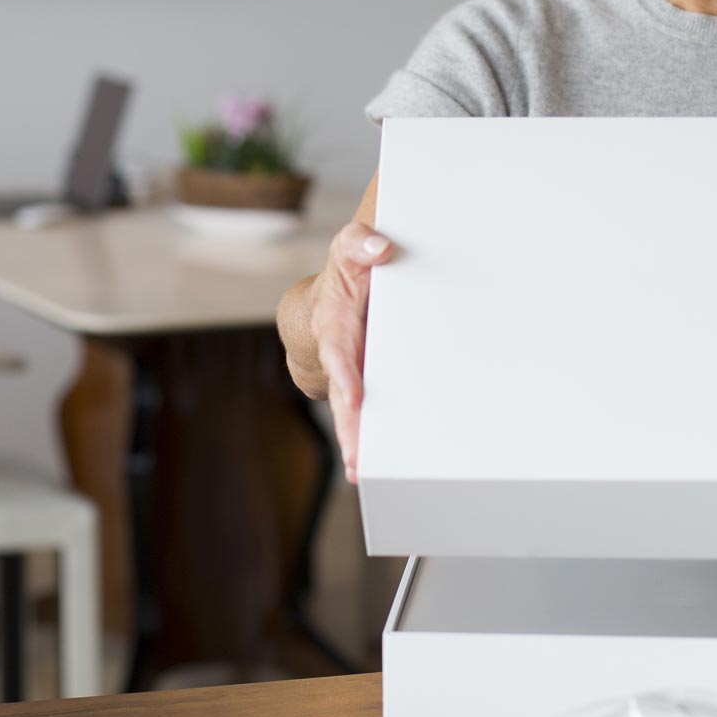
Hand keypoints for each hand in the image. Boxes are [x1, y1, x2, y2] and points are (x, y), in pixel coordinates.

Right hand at [310, 220, 393, 481]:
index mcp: (335, 323)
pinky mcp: (370, 382)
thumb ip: (361, 244)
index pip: (338, 351)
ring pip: (354, 412)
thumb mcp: (350, 248)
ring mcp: (354, 373)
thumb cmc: (349, 270)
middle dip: (349, 427)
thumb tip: (381, 248)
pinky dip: (374, 436)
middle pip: (343, 395)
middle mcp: (340, 354)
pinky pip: (371, 411)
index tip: (352, 397)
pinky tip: (381, 464)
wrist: (340, 289)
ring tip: (364, 473)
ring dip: (358, 442)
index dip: (344, 374)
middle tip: (356, 458)